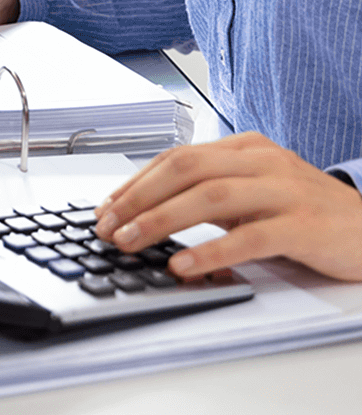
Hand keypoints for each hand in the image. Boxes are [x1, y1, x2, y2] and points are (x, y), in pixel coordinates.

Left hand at [93, 133, 361, 281]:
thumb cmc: (309, 213)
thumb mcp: (255, 195)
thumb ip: (211, 198)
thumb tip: (150, 213)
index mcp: (244, 149)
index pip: (177, 158)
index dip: (136, 183)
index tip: (106, 209)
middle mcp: (261, 161)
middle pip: (185, 169)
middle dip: (138, 198)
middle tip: (107, 227)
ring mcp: (284, 190)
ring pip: (210, 196)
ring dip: (161, 220)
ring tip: (131, 242)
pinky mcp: (304, 225)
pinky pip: (249, 236)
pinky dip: (211, 251)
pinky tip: (183, 265)